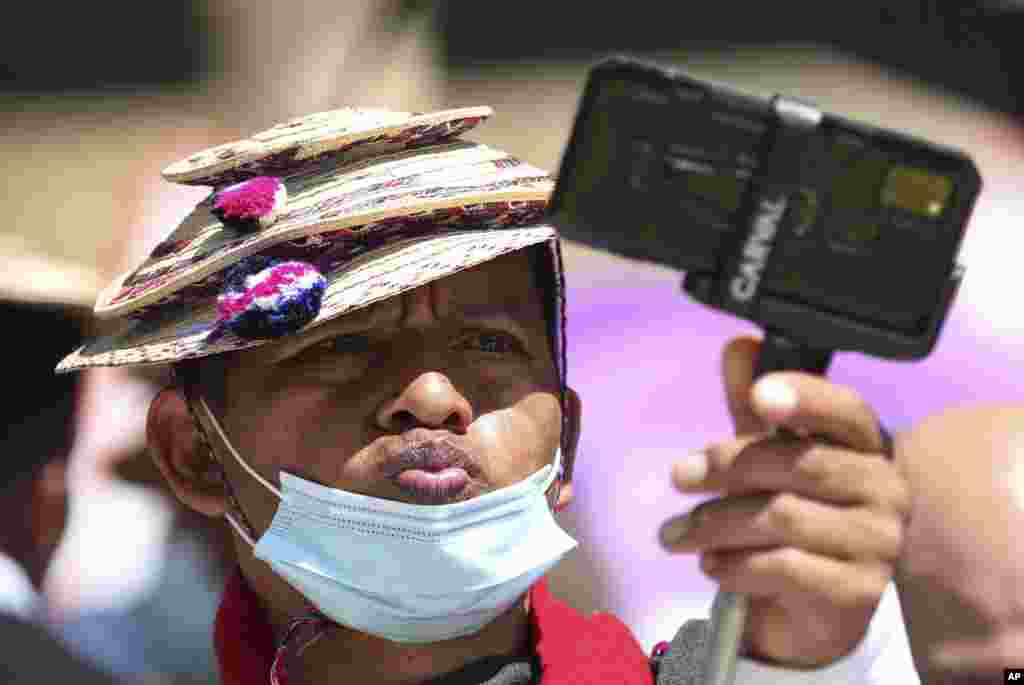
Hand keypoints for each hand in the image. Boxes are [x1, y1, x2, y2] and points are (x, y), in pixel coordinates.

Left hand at [658, 336, 908, 667]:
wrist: (809, 609)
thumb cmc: (791, 516)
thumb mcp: (767, 456)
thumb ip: (754, 406)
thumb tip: (740, 346)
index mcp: (866, 445)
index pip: (846, 410)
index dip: (805, 398)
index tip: (758, 397)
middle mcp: (885, 490)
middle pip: (798, 464)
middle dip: (726, 466)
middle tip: (679, 476)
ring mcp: (878, 544)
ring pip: (783, 518)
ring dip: (716, 523)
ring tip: (676, 534)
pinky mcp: (858, 593)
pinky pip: (784, 567)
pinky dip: (734, 564)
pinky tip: (711, 564)